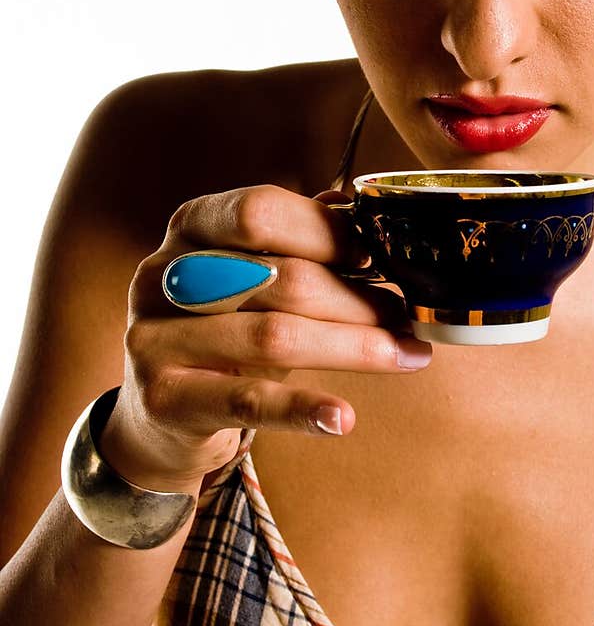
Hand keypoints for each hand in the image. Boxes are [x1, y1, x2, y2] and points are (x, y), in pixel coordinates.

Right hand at [102, 183, 432, 487]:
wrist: (156, 416)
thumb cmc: (220, 331)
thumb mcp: (249, 276)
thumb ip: (295, 240)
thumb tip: (357, 208)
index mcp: (190, 228)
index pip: (261, 211)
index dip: (327, 231)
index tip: (378, 256)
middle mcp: (164, 276)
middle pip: (279, 277)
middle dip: (355, 298)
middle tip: (406, 316)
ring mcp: (155, 338)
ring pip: (272, 338)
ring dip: (352, 347)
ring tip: (404, 354)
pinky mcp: (164, 400)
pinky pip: (247, 402)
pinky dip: (302, 408)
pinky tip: (343, 417)